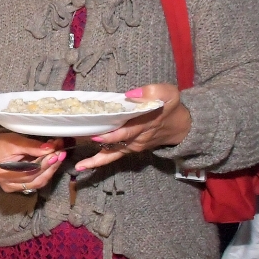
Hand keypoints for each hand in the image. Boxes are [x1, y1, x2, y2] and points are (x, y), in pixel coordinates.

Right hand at [0, 132, 66, 193]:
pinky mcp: (19, 188)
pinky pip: (37, 183)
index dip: (44, 162)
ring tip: (59, 157)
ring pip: (38, 182)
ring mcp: (14, 188)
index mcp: (3, 173)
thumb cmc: (1, 145)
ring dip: (51, 170)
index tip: (56, 152)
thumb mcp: (14, 141)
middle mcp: (8, 185)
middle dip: (50, 165)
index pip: (29, 171)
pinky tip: (52, 163)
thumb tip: (51, 148)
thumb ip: (32, 146)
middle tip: (61, 153)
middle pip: (35, 178)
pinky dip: (46, 173)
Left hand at [75, 84, 189, 171]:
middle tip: (81, 139)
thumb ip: (151, 91)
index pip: (127, 129)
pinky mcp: (128, 149)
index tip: (96, 133)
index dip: (112, 133)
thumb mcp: (168, 93)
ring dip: (94, 156)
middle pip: (117, 141)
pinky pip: (112, 156)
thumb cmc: (170, 106)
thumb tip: (130, 94)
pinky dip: (97, 162)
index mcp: (145, 122)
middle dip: (99, 141)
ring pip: (112, 151)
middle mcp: (138, 137)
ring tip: (78, 164)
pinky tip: (81, 167)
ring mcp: (132, 145)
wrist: (180, 126)